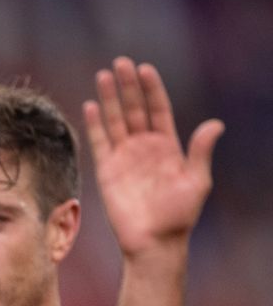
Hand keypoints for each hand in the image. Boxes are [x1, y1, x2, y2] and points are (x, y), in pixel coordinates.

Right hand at [85, 57, 223, 257]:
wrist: (154, 242)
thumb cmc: (179, 216)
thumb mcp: (198, 182)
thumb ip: (200, 152)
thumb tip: (215, 124)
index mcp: (168, 146)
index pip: (158, 110)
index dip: (152, 89)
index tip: (145, 69)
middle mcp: (145, 147)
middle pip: (135, 109)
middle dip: (128, 86)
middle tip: (121, 63)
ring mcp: (124, 157)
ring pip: (115, 121)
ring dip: (109, 98)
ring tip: (103, 75)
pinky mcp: (107, 171)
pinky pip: (99, 142)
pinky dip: (94, 124)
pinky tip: (90, 105)